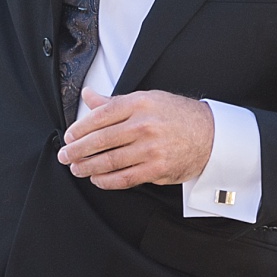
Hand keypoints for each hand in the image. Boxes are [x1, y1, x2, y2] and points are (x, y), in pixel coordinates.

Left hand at [56, 88, 214, 188]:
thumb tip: (88, 95)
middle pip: (101, 140)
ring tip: (76, 168)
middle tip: (65, 155)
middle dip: (78, 150)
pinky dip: (106, 181)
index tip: (68, 136)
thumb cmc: (176, 115)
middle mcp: (144, 125)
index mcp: (139, 104)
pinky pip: (125, 178)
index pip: (100, 116)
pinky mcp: (157, 169)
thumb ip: (114, 101)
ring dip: (88, 167)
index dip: (80, 128)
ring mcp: (151, 149)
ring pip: (110, 161)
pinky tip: (96, 179)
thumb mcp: (146, 100)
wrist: (211, 135)